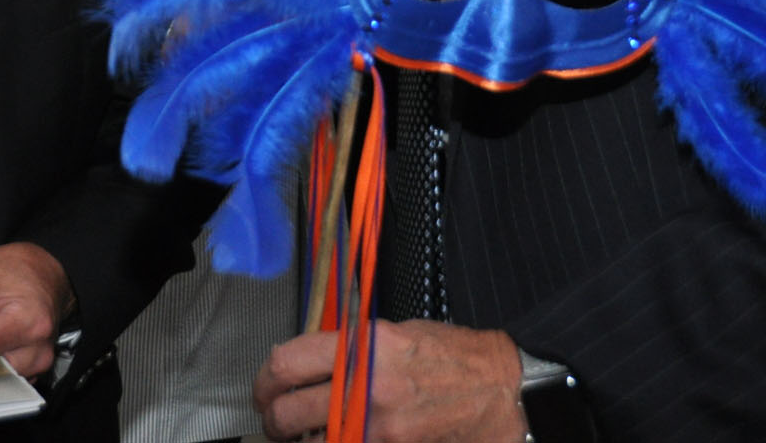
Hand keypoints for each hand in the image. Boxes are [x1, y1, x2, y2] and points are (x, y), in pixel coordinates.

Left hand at [255, 320, 527, 442]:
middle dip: (273, 420)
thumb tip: (306, 362)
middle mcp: (366, 387)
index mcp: (364, 347)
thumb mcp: (395, 334)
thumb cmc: (453, 358)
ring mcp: (377, 427)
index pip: (287, 363)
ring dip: (301, 441)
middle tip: (275, 419)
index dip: (265, 380)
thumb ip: (348, 348)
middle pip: (287, 412)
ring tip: (305, 434)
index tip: (265, 387)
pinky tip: (338, 439)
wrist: (500, 391)